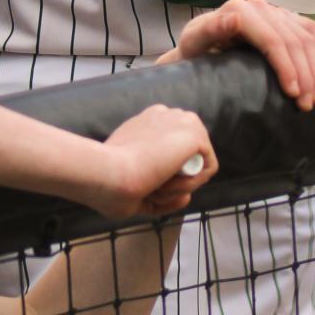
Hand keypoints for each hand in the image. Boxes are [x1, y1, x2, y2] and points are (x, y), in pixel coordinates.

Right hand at [79, 105, 216, 220]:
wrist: (106, 173)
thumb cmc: (108, 183)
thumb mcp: (131, 182)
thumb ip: (158, 189)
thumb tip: (186, 199)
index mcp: (150, 120)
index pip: (171, 148)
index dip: (164, 175)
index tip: (145, 187)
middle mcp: (168, 116)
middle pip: (186, 156)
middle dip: (173, 181)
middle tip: (150, 190)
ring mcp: (182, 123)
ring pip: (197, 163)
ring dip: (180, 185)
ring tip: (155, 188)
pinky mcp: (195, 135)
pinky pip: (208, 168)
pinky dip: (191, 184)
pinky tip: (168, 185)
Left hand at [161, 0, 314, 112]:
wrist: (200, 48)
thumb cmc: (194, 52)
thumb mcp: (195, 43)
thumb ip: (212, 30)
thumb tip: (234, 19)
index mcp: (239, 9)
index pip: (273, 40)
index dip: (287, 67)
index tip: (293, 95)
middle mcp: (260, 6)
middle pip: (293, 41)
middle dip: (305, 75)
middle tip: (308, 105)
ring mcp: (275, 11)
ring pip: (306, 37)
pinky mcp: (286, 18)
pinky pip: (312, 30)